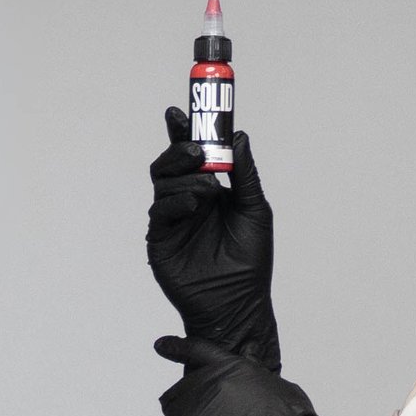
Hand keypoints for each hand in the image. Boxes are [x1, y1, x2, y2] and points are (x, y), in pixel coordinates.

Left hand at [144, 335, 369, 415]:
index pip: (197, 350)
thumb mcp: (279, 387)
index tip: (161, 345)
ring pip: (170, 407)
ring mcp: (198, 407)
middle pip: (181, 386)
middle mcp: (211, 382)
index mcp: (233, 367)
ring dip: (172, 415)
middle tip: (183, 409)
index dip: (175, 347)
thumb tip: (251, 359)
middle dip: (180, 398)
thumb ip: (257, 373)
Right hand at [145, 114, 278, 368]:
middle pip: (170, 162)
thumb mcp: (255, 210)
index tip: (180, 110)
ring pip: (162, 181)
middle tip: (196, 147)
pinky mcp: (160, 240)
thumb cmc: (250, 262)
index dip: (183, 130)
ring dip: (184, 175)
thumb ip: (246, 175)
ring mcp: (172, 219)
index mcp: (209, 189)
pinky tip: (196, 203)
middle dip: (179, 147)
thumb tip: (240, 136)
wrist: (238, 305)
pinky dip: (177, 201)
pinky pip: (160, 210)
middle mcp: (186, 199)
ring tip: (208, 187)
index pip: (191, 153)